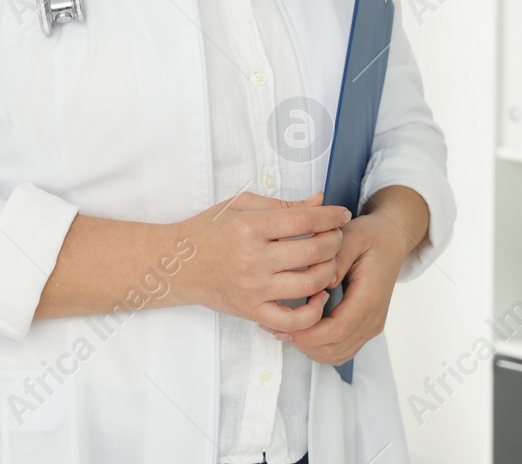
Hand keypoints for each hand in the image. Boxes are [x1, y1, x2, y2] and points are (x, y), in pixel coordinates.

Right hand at [176, 190, 351, 333]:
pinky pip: (292, 320)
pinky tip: (319, 296)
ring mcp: (254, 288)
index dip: (331, 216)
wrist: (179, 265)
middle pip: (313, 251)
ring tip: (329, 261)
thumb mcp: (241, 206)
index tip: (342, 214)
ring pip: (310, 283)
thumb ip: (282, 205)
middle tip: (336, 236)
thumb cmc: (209, 230)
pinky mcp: (252, 311)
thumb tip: (319, 201)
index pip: (304, 220)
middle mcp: (253, 259)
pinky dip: (313, 311)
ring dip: (329, 270)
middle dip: (335, 240)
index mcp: (250, 227)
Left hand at [259, 186, 429, 366]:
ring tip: (284, 329)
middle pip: (335, 348)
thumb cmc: (371, 237)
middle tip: (274, 328)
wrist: (391, 240)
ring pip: (337, 354)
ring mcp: (370, 326)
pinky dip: (319, 347)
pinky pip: (341, 349)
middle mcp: (373, 318)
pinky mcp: (364, 327)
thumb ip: (337, 258)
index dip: (308, 334)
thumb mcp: (352, 236)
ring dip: (309, 348)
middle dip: (303, 343)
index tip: (282, 326)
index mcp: (369, 297)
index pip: (337, 329)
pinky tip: (302, 330)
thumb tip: (322, 283)